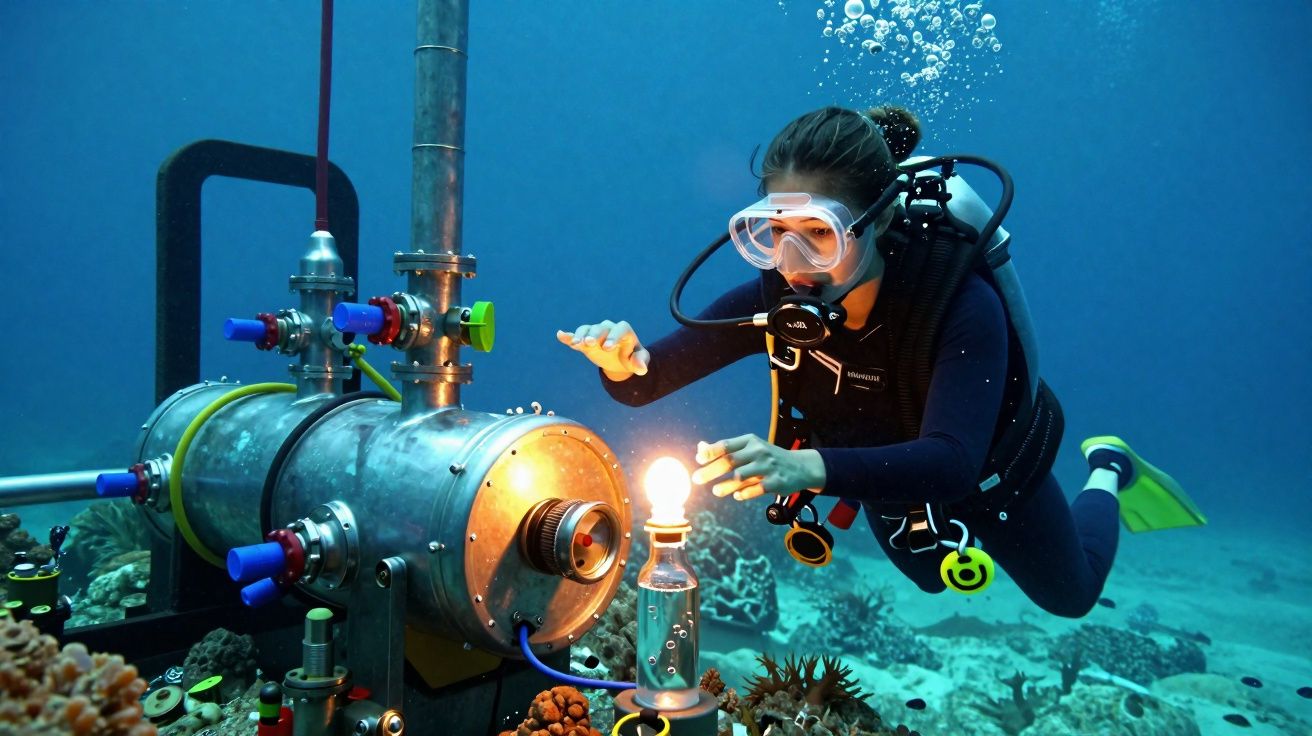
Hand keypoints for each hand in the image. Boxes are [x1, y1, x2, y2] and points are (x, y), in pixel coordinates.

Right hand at [557, 320, 649, 378]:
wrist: (620, 359)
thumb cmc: (632, 357)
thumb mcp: (639, 360)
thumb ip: (641, 362)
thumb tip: (641, 369)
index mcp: (624, 331)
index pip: (620, 328)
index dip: (614, 336)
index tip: (608, 348)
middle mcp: (609, 328)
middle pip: (601, 327)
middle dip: (595, 334)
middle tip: (589, 342)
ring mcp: (596, 333)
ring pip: (587, 329)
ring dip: (581, 335)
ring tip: (576, 344)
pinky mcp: (585, 339)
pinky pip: (576, 335)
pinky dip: (568, 336)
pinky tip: (560, 335)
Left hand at [691, 434, 825, 500]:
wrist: (801, 467)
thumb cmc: (769, 458)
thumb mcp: (751, 448)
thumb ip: (727, 449)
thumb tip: (700, 449)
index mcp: (751, 441)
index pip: (727, 445)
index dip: (710, 452)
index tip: (698, 460)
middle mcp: (759, 452)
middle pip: (730, 461)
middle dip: (711, 470)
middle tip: (696, 479)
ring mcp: (768, 467)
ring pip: (741, 477)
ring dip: (726, 486)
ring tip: (716, 491)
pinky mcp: (776, 482)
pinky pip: (756, 490)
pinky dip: (744, 494)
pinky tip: (737, 496)